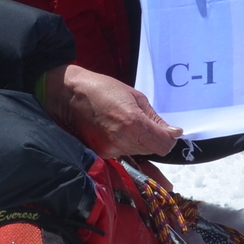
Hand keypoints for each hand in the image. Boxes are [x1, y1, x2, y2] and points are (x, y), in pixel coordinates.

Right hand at [40, 63, 178, 158]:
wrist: (70, 94)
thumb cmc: (103, 89)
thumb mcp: (136, 97)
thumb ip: (155, 118)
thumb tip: (174, 133)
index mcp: (133, 123)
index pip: (164, 146)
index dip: (169, 139)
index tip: (168, 131)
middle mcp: (122, 141)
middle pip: (152, 150)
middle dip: (153, 138)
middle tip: (143, 121)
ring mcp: (110, 150)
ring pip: (139, 152)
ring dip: (139, 141)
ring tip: (125, 122)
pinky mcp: (101, 153)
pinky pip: (124, 152)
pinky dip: (125, 143)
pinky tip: (116, 129)